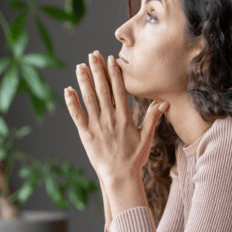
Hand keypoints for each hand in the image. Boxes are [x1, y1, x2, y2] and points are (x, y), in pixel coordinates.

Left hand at [64, 51, 168, 182]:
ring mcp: (97, 126)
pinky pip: (77, 116)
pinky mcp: (86, 135)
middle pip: (102, 90)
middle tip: (92, 54)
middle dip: (97, 70)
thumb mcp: (147, 137)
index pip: (119, 90)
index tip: (111, 59)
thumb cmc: (135, 158)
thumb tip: (164, 102)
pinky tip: (68, 90)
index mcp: (124, 118)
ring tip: (80, 66)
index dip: (114, 74)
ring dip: (84, 81)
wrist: (120, 177)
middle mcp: (110, 119)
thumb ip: (152, 118)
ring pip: (89, 99)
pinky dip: (72, 103)